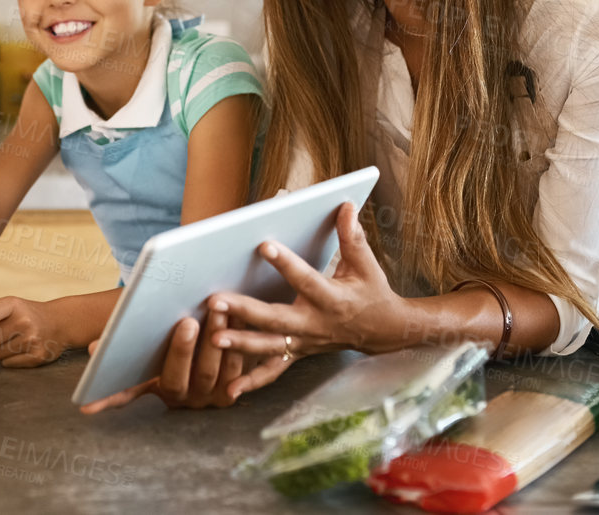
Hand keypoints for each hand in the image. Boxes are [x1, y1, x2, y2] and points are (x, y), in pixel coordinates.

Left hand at [0, 297, 71, 367]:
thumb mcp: (6, 307)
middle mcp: (24, 321)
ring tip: (8, 341)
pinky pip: (8, 364)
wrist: (59, 323)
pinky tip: (19, 349)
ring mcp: (32, 340)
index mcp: (13, 305)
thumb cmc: (25, 314)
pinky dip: (8, 359)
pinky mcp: (38, 356)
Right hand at [78, 308, 246, 412]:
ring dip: (215, 344)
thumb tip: (95, 349)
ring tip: (218, 315)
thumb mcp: (152, 334)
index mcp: (151, 385)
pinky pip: (236, 374)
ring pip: (210, 374)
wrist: (223, 335)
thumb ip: (128, 337)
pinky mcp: (231, 393)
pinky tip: (239, 324)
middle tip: (186, 322)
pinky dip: (239, 350)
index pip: (123, 394)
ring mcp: (205, 398)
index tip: (85, 406)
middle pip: (175, 379)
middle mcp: (177, 396)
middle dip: (181, 351)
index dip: (104, 400)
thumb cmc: (176, 331)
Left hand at [211, 202, 412, 394]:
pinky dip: (251, 382)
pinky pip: (273, 370)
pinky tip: (228, 391)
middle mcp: (315, 324)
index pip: (305, 279)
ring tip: (213, 337)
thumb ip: (352, 237)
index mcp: (332, 299)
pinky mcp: (298, 353)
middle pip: (275, 318)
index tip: (263, 245)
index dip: (286, 263)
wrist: (384, 331)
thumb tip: (346, 206)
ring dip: (241, 344)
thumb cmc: (371, 292)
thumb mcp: (366, 264)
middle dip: (245, 311)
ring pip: (269, 347)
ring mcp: (305, 343)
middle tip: (216, 301)